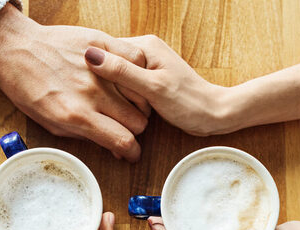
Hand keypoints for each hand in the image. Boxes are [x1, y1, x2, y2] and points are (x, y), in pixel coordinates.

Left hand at [0, 4, 149, 160]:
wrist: (15, 50)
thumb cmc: (29, 89)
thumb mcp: (52, 124)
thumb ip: (87, 136)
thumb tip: (115, 147)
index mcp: (77, 116)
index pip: (123, 140)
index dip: (132, 152)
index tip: (132, 152)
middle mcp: (92, 92)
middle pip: (138, 120)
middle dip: (134, 128)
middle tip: (124, 125)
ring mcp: (99, 67)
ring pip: (142, 93)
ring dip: (138, 102)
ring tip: (126, 102)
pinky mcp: (101, 43)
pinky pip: (136, 60)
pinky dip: (137, 70)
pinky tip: (128, 77)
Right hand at [84, 35, 231, 135]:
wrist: (212, 115)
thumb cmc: (189, 103)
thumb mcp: (153, 88)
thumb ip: (123, 73)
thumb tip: (92, 56)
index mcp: (145, 45)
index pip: (107, 50)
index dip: (94, 70)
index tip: (87, 88)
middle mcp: (145, 50)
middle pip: (110, 63)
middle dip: (103, 84)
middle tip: (97, 103)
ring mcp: (147, 65)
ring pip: (116, 77)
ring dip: (111, 93)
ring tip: (107, 109)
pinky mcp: (148, 79)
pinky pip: (126, 86)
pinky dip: (121, 98)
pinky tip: (119, 110)